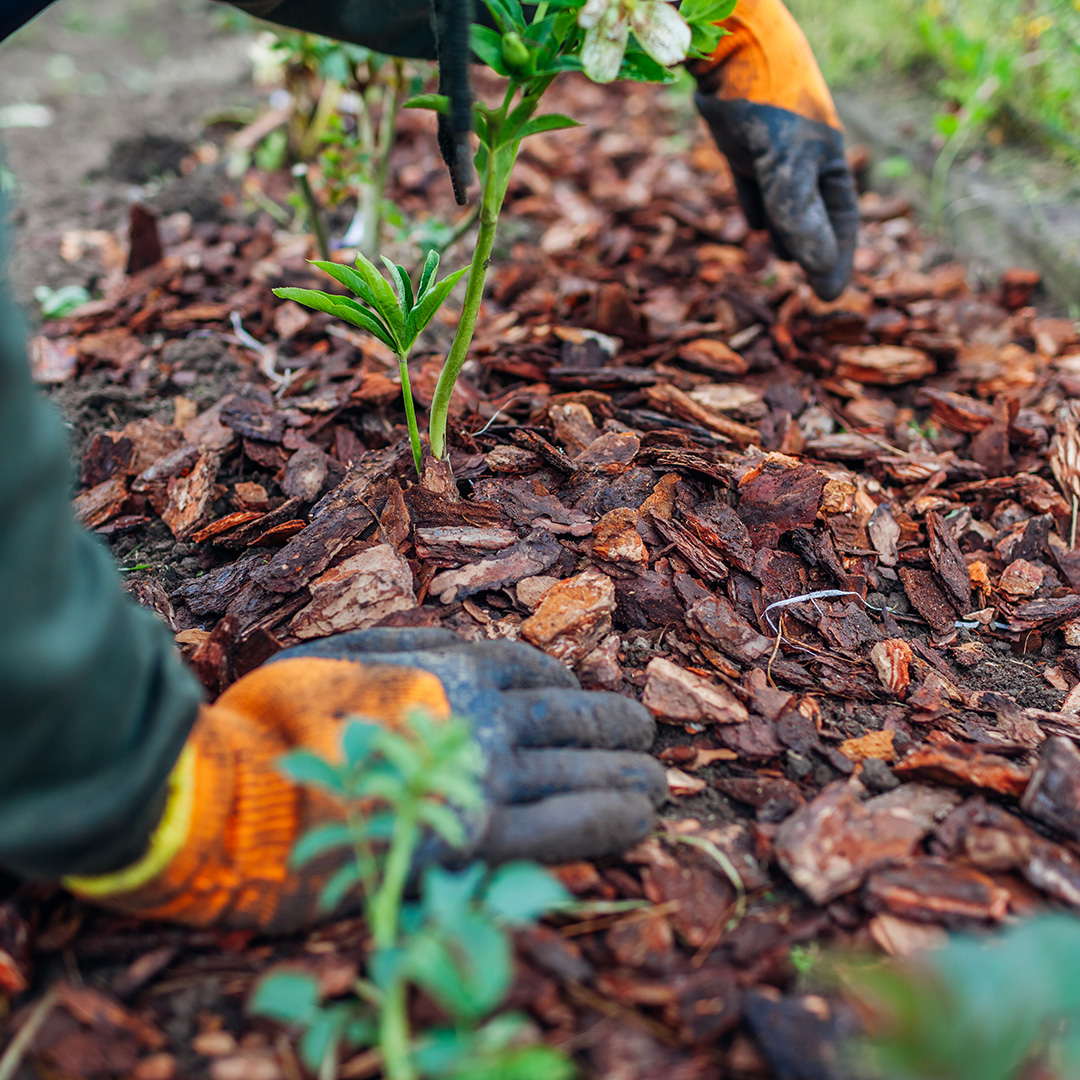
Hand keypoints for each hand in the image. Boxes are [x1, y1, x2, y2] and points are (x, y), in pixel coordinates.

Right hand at [280, 628, 665, 864]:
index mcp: (448, 668)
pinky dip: (610, 818)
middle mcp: (480, 716)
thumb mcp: (337, 653)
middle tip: (645, 735)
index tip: (579, 699)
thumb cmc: (273, 721)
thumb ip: (404, 642)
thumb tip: (453, 639)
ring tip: (655, 780)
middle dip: (614, 724)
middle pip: (571, 716)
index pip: (531, 669)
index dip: (565, 683)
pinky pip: (566, 826)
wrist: (236, 794)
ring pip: (581, 767)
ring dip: (627, 772)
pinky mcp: (478, 840)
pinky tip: (641, 819)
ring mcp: (484, 776)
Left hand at [691, 0, 858, 300]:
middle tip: (808, 289)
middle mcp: (806, 162)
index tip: (826, 296)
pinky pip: (756, 186)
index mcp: (830, 164)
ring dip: (785, 233)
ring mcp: (775, 155)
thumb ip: (800, 217)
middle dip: (813, 251)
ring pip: (785, 206)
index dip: (836, 261)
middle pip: (815, 218)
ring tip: (782, 258)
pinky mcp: (745, 148)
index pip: (842, 224)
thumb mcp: (787, 167)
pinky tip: (755, 227)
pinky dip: (758, 207)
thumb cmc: (769, 106)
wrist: (731, 53)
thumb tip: (817, 268)